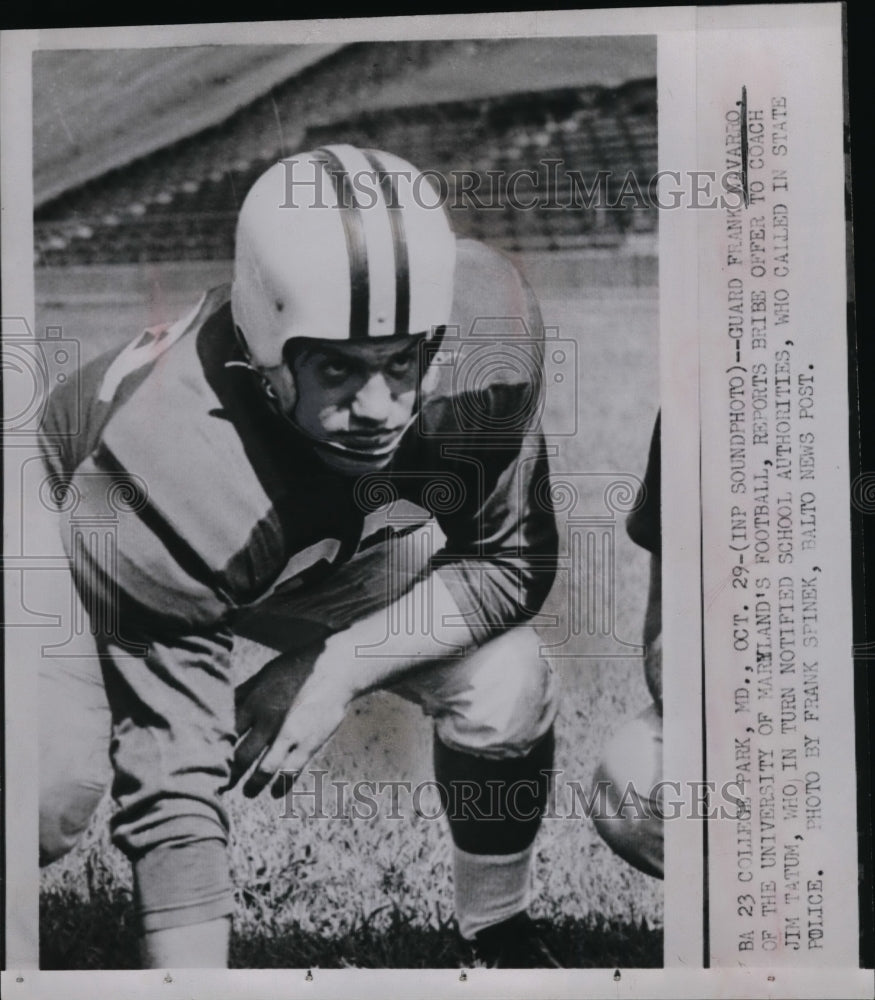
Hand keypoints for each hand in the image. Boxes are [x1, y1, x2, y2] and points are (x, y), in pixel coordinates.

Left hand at [227, 637, 326, 793]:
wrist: (335, 668)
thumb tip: (220, 702)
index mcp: (253, 702)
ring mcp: (288, 735)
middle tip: (221, 784)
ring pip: (263, 771)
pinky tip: (275, 793)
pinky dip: (280, 787)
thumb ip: (244, 691)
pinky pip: (290, 773)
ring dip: (252, 786)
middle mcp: (267, 721)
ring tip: (246, 792)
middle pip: (239, 757)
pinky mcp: (308, 744)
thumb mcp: (265, 674)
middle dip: (228, 774)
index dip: (213, 750)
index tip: (209, 761)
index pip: (224, 734)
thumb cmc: (298, 668)